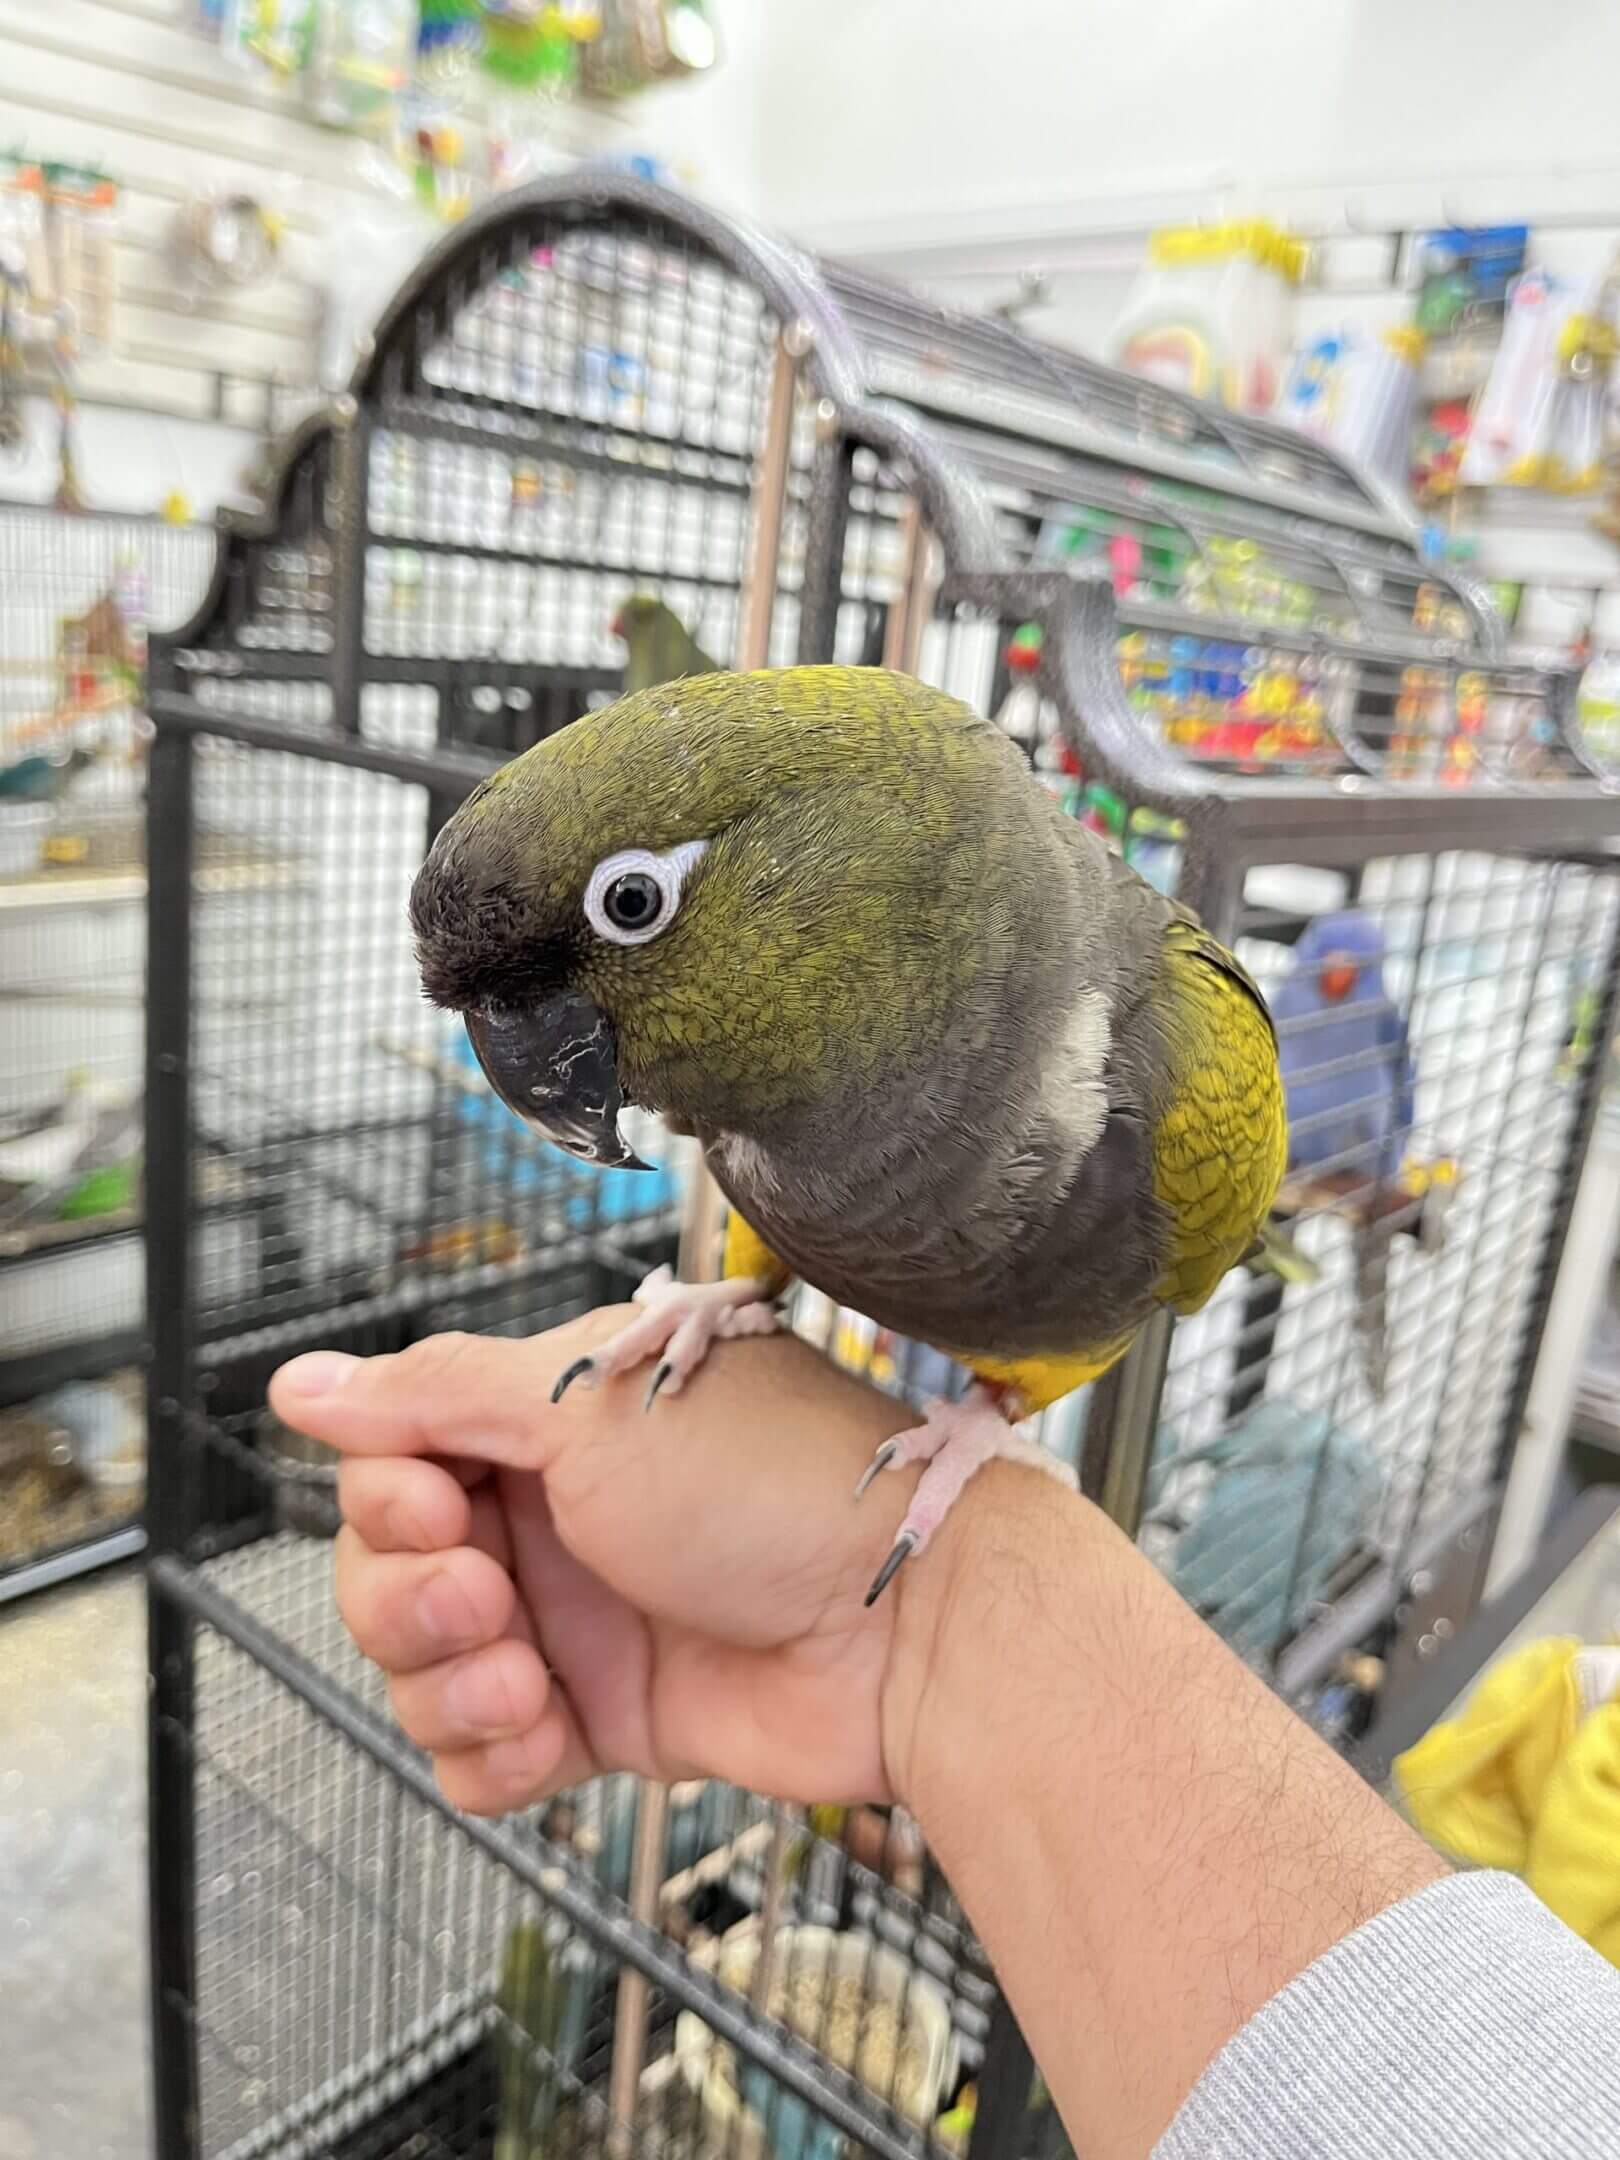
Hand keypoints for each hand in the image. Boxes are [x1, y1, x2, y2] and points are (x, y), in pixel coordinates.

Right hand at [270, 1310, 934, 1817]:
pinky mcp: (602, 1719)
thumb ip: (433, 1395)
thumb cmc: (769, 1486)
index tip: (438, 1509)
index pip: (396, 1458)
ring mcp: (576, 1620)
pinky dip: (492, 1756)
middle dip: (409, 1601)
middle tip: (489, 1600)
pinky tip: (545, 1735)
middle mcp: (554, 1516)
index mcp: (551, 1421)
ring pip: (422, 1670)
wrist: (906, 1628)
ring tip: (526, 1679)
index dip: (390, 1498)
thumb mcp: (589, 1404)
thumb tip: (300, 1380)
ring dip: (447, 1685)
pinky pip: (482, 1757)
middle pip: (389, 1571)